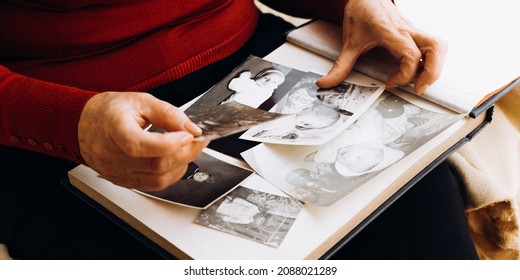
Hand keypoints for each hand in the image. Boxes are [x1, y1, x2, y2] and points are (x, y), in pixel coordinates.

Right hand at [78, 91, 207, 190]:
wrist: (84, 124)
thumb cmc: (109, 111)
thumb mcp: (141, 101)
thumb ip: (169, 114)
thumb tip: (192, 128)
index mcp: (114, 129)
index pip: (142, 145)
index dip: (171, 143)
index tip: (189, 134)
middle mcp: (112, 155)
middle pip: (155, 165)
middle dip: (185, 153)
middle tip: (197, 141)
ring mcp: (116, 171)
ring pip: (157, 179)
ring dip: (180, 166)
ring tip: (187, 149)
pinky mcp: (122, 181)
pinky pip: (152, 185)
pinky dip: (170, 175)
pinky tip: (175, 161)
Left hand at [317, 0, 447, 93]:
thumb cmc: (360, 14)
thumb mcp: (348, 43)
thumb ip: (339, 66)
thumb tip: (326, 83)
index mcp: (391, 32)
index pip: (410, 55)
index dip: (404, 75)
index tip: (389, 83)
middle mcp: (406, 30)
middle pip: (435, 48)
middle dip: (432, 72)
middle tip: (419, 88)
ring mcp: (413, 31)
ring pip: (438, 45)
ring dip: (436, 66)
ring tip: (421, 82)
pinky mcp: (415, 33)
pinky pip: (432, 45)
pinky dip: (431, 60)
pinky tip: (418, 71)